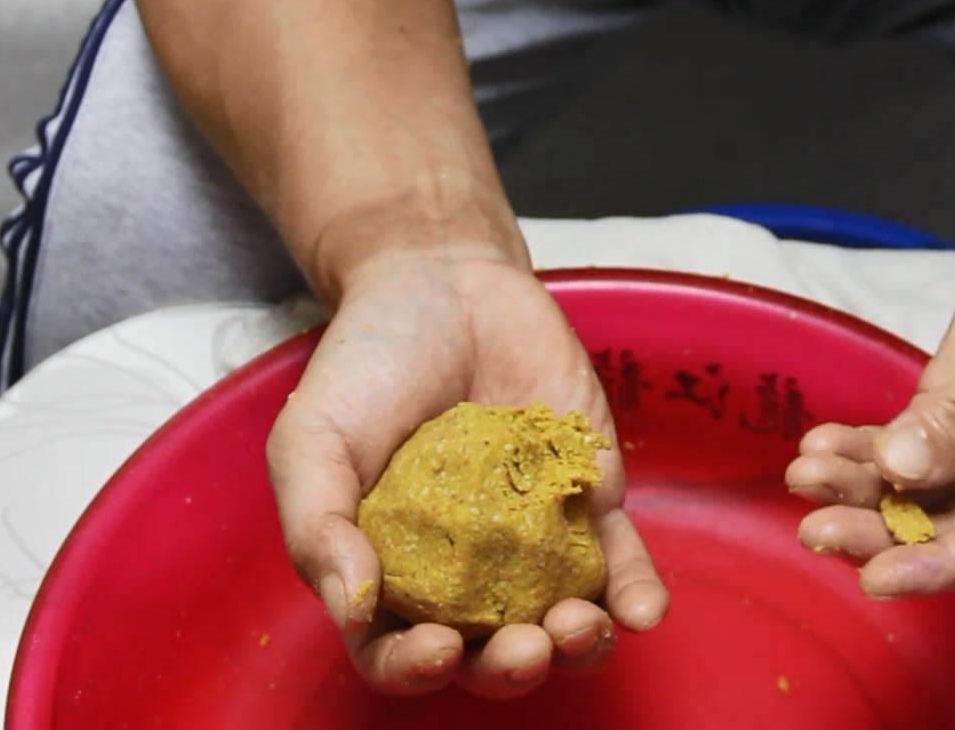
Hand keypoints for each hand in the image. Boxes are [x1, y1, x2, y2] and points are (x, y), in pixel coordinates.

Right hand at [267, 243, 667, 696]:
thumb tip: (354, 609)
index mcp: (388, 574)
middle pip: (490, 654)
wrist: (440, 284)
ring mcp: (532, 543)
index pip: (396, 651)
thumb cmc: (364, 367)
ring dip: (578, 647)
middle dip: (510, 669)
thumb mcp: (311, 441)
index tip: (435, 648)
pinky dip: (635, 596)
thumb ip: (317, 526)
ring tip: (579, 627)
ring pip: (562, 624)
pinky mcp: (588, 501)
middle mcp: (464, 575)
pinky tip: (643, 612)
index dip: (414, 669)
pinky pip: (619, 562)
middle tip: (522, 648)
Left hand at [787, 174, 954, 594]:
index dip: (937, 565)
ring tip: (804, 475)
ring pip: (920, 491)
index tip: (874, 577)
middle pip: (952, 527)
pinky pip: (907, 447)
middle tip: (814, 526)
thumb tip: (899, 468)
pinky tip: (821, 447)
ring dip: (860, 485)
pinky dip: (864, 449)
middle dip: (880, 524)